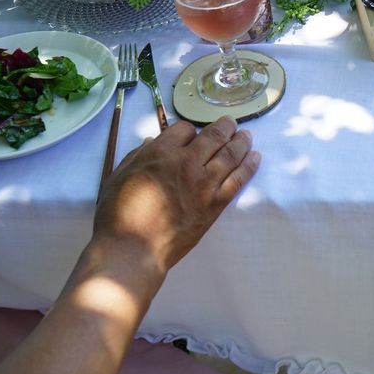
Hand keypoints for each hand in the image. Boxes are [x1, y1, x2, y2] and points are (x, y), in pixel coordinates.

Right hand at [93, 116, 259, 275]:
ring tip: (246, 135)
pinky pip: (238, 179)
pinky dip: (249, 166)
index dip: (189, 130)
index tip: (192, 135)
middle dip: (225, 126)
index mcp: (161, 152)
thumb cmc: (118, 215)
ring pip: (230, 154)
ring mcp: (204, 183)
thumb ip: (138, 155)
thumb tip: (151, 142)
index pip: (184, 129)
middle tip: (231, 123)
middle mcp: (187, 162)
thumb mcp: (118, 176)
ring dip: (241, 141)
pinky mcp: (215, 204)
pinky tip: (255, 157)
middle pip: (214, 136)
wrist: (132, 250)